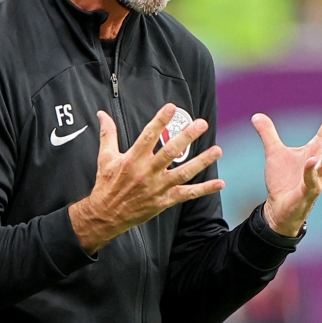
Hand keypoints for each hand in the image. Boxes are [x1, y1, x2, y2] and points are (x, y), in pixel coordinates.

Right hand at [70, 104, 224, 253]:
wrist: (106, 214)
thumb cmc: (107, 184)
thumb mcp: (105, 157)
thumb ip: (108, 134)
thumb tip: (102, 114)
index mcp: (133, 159)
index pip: (148, 135)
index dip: (160, 120)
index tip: (172, 107)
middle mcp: (147, 172)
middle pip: (170, 152)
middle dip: (186, 137)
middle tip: (201, 124)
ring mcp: (158, 187)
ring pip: (183, 173)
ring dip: (202, 162)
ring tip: (217, 150)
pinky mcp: (164, 201)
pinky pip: (187, 194)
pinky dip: (204, 189)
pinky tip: (220, 183)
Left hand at [252, 93, 321, 236]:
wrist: (278, 208)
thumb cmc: (282, 181)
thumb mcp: (273, 152)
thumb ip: (268, 134)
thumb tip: (257, 115)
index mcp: (315, 148)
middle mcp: (321, 159)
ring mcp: (318, 176)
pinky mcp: (309, 191)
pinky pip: (312, 179)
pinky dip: (312, 170)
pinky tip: (312, 160)